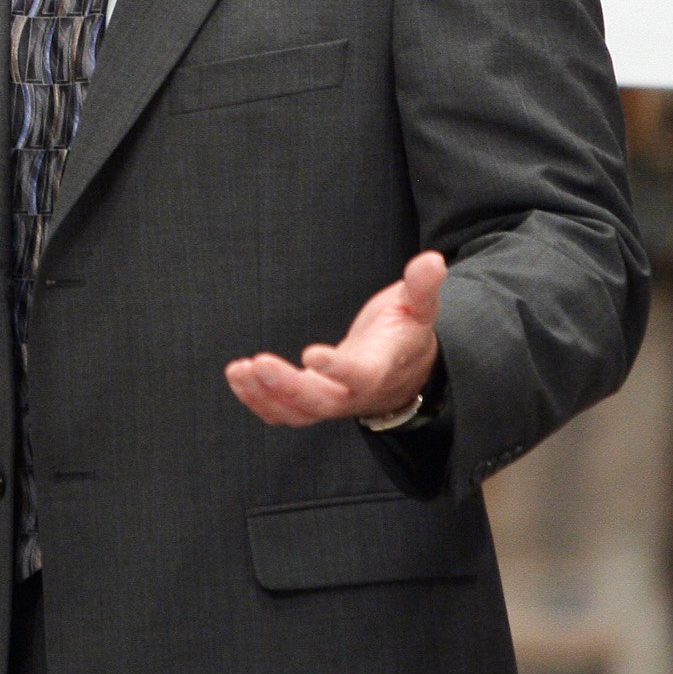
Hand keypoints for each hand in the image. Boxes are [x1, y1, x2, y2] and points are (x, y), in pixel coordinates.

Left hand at [224, 251, 444, 427]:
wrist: (406, 367)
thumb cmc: (407, 330)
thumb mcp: (420, 305)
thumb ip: (422, 286)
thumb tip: (434, 260)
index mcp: (381, 368)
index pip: (360, 375)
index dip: (338, 368)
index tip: (311, 354)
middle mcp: (355, 393)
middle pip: (321, 403)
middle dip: (288, 387)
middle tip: (258, 363)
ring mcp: (333, 401)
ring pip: (298, 413)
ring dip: (265, 396)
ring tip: (238, 370)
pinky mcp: (315, 402)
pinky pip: (285, 413)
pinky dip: (259, 401)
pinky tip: (238, 378)